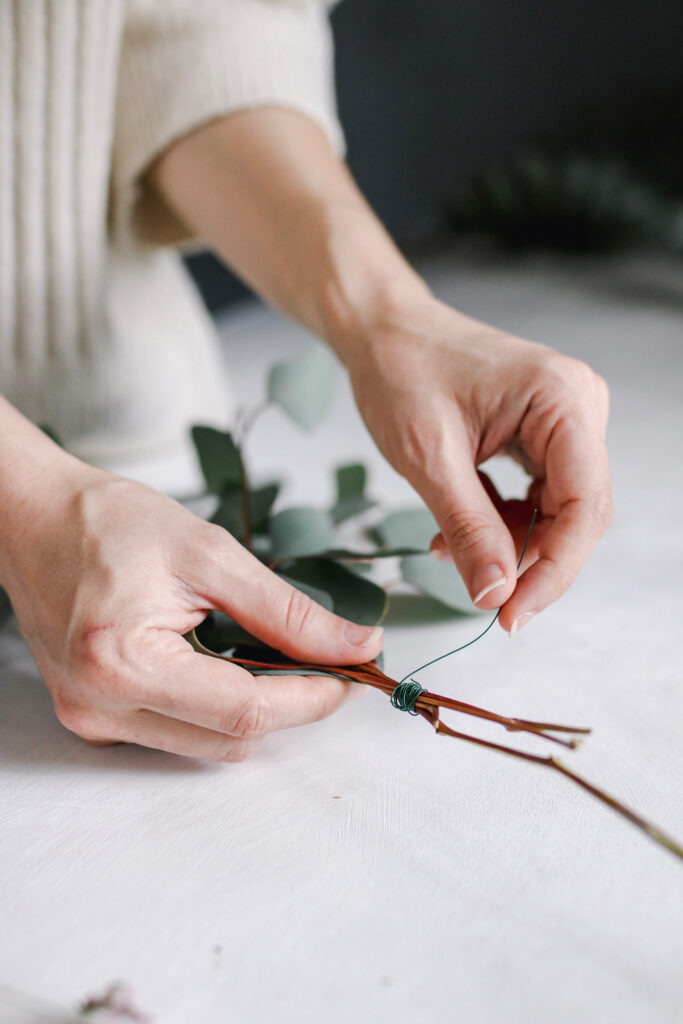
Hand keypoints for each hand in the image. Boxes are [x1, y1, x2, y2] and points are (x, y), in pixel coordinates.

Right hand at [3, 467, 380, 758]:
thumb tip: (354, 645)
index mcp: (122, 663)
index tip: (353, 670)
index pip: (244, 711)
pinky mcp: (95, 717)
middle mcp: (100, 708)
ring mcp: (93, 720)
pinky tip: (227, 662)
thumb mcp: (210, 553)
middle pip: (230, 740)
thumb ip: (287, 611)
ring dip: (255, 708)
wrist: (34, 519)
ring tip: (276, 654)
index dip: (312, 697)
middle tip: (328, 661)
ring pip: (208, 745)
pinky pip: (178, 732)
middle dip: (291, 705)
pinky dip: (216, 706)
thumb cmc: (107, 523)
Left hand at [346, 296, 611, 632]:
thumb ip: (469, 528)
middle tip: (484, 598)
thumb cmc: (401, 370)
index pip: (586, 506)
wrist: (382, 330)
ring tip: (450, 549)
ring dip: (510, 543)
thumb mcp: (429, 459)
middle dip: (531, 562)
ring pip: (557, 511)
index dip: (555, 571)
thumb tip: (496, 593)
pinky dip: (502, 522)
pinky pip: (537, 495)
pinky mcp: (542, 432)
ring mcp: (563, 419)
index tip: (512, 613)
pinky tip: (459, 532)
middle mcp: (577, 406)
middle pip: (578, 514)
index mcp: (562, 400)